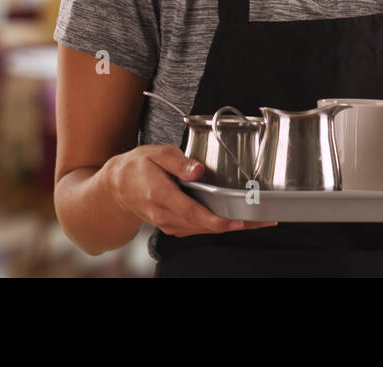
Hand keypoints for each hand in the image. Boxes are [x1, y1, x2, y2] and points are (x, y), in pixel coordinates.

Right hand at [105, 144, 276, 237]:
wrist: (118, 187)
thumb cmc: (137, 167)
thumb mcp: (155, 153)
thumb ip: (178, 161)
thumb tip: (198, 169)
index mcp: (160, 194)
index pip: (193, 213)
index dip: (218, 220)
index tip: (239, 220)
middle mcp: (165, 215)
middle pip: (204, 225)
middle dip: (236, 224)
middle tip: (264, 219)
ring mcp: (168, 224)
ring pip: (204, 230)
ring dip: (230, 226)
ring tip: (258, 219)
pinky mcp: (173, 227)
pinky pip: (198, 229)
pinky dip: (218, 225)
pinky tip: (235, 217)